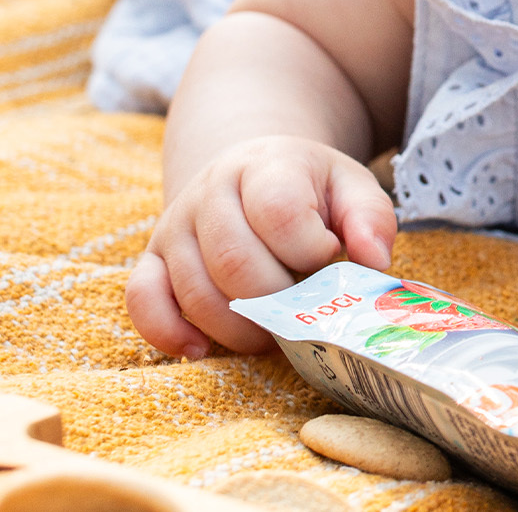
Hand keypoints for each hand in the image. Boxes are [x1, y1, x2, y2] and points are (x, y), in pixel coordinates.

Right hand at [126, 135, 395, 356]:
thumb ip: (370, 217)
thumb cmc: (308, 188)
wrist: (249, 169)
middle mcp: (211, 192)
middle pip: (234, 261)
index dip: (309, 248)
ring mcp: (176, 226)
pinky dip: (168, 332)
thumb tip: (374, 261)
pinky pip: (143, 300)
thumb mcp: (351, 187)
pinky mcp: (152, 260)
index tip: (329, 257)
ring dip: (239, 328)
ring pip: (195, 290)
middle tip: (304, 310)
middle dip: (277, 301)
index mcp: (266, 166)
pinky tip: (202, 350)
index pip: (278, 211)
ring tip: (273, 332)